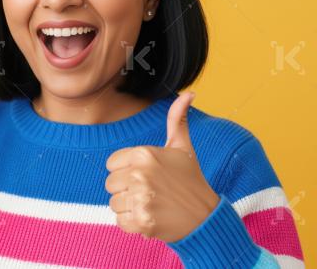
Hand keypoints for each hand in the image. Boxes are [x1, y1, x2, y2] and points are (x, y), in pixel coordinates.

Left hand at [105, 92, 219, 242]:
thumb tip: (189, 93)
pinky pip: (119, 221)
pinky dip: (132, 223)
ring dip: (129, 207)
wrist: (206, 217)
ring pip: (114, 203)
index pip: (111, 164)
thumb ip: (177, 119)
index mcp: (144, 153)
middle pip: (110, 184)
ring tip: (151, 204)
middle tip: (150, 192)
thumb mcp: (183, 147)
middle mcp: (140, 174)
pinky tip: (150, 217)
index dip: (126, 171)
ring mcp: (141, 198)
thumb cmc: (191, 180)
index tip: (146, 176)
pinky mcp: (142, 221)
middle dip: (126, 190)